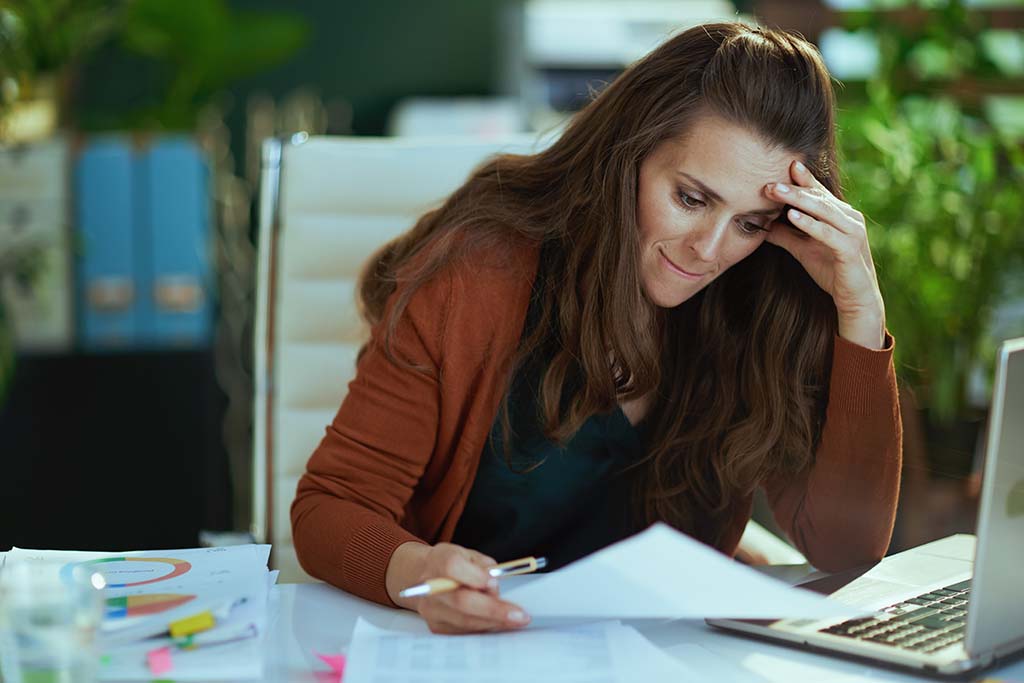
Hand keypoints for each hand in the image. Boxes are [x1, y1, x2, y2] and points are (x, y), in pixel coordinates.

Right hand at [386, 542, 530, 633]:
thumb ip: (484, 567)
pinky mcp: (436, 626)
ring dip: (494, 622)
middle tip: (519, 616)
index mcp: (438, 561)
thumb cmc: (453, 564)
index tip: (495, 582)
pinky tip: (498, 623)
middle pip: (461, 601)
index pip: (452, 567)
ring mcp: (431, 609)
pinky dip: (484, 627)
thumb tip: (494, 587)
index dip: (475, 576)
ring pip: (465, 621)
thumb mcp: (470, 555)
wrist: (427, 576)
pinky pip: (464, 631)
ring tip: (514, 619)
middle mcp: (430, 587)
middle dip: (493, 610)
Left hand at [764, 161, 885, 349]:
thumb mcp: (802, 250)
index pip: (818, 192)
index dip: (802, 179)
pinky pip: (827, 232)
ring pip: (822, 210)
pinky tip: (792, 216)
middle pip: (817, 197)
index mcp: (840, 215)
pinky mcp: (850, 248)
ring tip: (775, 191)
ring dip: (797, 199)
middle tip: (769, 181)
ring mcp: (852, 232)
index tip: (783, 164)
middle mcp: (849, 218)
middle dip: (792, 187)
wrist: (854, 299)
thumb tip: (761, 224)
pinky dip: (810, 223)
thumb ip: (785, 235)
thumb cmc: (831, 272)